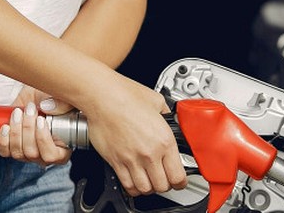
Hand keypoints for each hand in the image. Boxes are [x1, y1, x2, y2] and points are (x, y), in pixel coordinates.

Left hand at [0, 86, 72, 165]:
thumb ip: (62, 103)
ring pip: (18, 152)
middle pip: (32, 153)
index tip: (41, 120)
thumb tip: (47, 108)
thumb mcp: (62, 98)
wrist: (34, 96)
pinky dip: (3, 139)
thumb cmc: (50, 99)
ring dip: (15, 131)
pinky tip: (5, 126)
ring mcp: (26, 153)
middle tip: (29, 110)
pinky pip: (4, 151)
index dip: (44, 140)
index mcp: (61, 149)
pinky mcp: (11, 148)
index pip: (52, 156)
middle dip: (28, 129)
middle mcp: (43, 154)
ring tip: (18, 113)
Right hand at [82, 77, 187, 195]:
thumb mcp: (157, 101)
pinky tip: (135, 180)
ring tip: (150, 180)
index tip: (179, 180)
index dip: (181, 181)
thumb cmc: (126, 94)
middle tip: (165, 179)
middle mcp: (149, 153)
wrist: (103, 96)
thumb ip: (166, 114)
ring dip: (149, 188)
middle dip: (166, 185)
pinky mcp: (115, 161)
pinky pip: (127, 184)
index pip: (178, 175)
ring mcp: (131, 159)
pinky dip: (133, 187)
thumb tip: (170, 118)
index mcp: (164, 140)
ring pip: (145, 189)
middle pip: (162, 186)